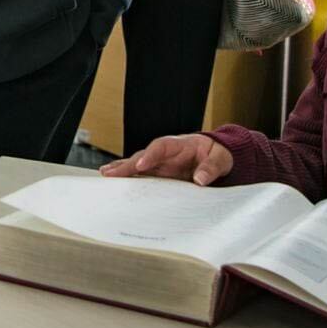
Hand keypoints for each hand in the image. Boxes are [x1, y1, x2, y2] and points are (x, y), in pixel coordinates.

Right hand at [99, 133, 233, 184]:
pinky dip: (129, 179)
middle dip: (127, 164)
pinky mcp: (159, 174)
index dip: (150, 155)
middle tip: (111, 173)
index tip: (141, 164)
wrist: (215, 156)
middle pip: (143, 156)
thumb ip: (210, 168)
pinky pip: (141, 175)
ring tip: (106, 175)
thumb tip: (200, 179)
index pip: (160, 146)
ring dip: (122, 170)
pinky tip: (116, 183)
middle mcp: (165, 153)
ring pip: (137, 165)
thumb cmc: (216, 154)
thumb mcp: (220, 159)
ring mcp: (160, 164)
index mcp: (179, 144)